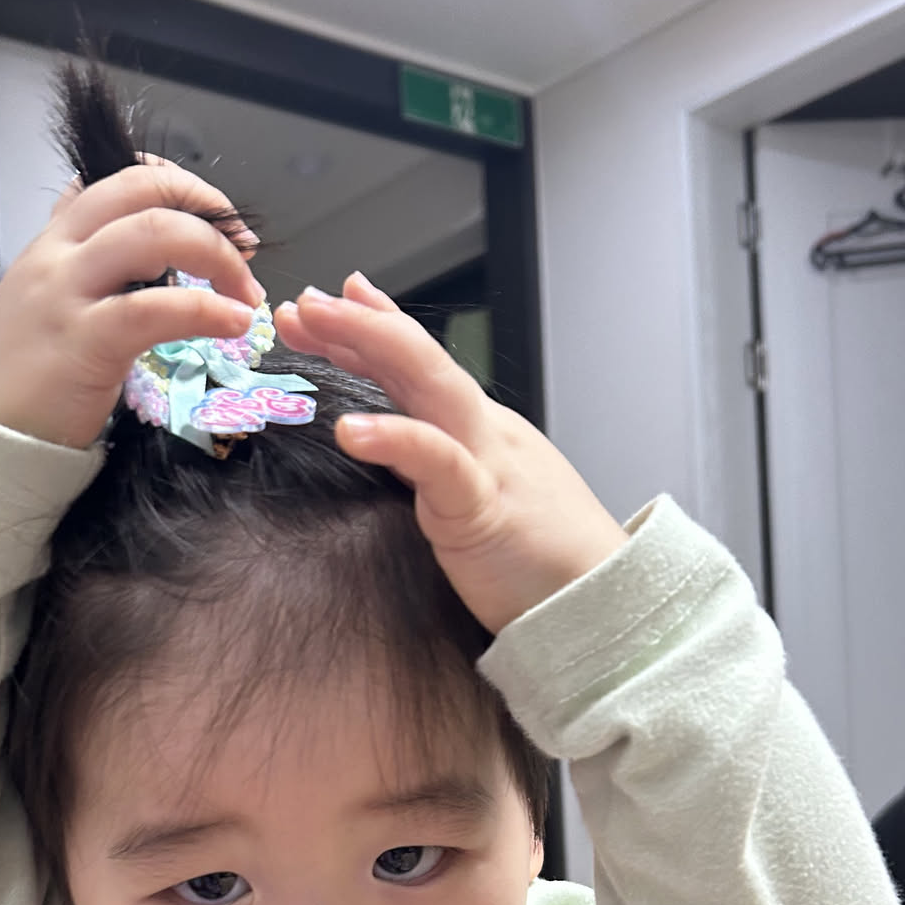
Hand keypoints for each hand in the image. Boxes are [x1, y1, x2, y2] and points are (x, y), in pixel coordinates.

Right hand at [0, 162, 264, 444]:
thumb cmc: (24, 379)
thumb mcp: (48, 304)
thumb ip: (92, 275)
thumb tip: (159, 266)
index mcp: (53, 241)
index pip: (117, 178)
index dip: (177, 184)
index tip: (214, 214)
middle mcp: (58, 254)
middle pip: (143, 192)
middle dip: (209, 211)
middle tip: (244, 250)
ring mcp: (67, 293)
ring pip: (154, 234)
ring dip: (218, 255)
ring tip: (245, 293)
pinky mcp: (83, 342)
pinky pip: (155, 308)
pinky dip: (206, 309)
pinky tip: (232, 323)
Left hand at [276, 273, 625, 631]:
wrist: (604, 602)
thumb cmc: (538, 559)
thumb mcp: (474, 496)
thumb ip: (432, 463)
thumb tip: (384, 439)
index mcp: (478, 431)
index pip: (418, 366)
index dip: (370, 330)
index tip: (323, 303)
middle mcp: (483, 432)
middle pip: (418, 358)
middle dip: (356, 322)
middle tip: (301, 302)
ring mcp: (487, 462)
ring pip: (430, 385)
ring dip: (369, 345)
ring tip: (314, 325)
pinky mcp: (485, 510)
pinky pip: (440, 465)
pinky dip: (395, 439)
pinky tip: (350, 428)